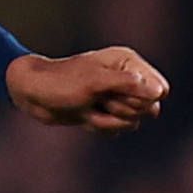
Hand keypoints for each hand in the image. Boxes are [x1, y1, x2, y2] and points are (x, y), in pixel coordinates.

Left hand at [5, 47, 169, 131]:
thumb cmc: (61, 83)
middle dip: (121, 110)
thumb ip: (128, 86)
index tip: (114, 93)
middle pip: (148, 109)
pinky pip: (117, 129)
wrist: (33, 95)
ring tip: (88, 108)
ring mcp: (117, 96)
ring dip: (108, 121)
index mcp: (128, 63)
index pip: (159, 90)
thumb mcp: (94, 83)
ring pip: (132, 122)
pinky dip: (100, 127)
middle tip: (98, 101)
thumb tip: (159, 92)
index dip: (140, 99)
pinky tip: (85, 117)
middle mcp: (127, 79)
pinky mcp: (107, 112)